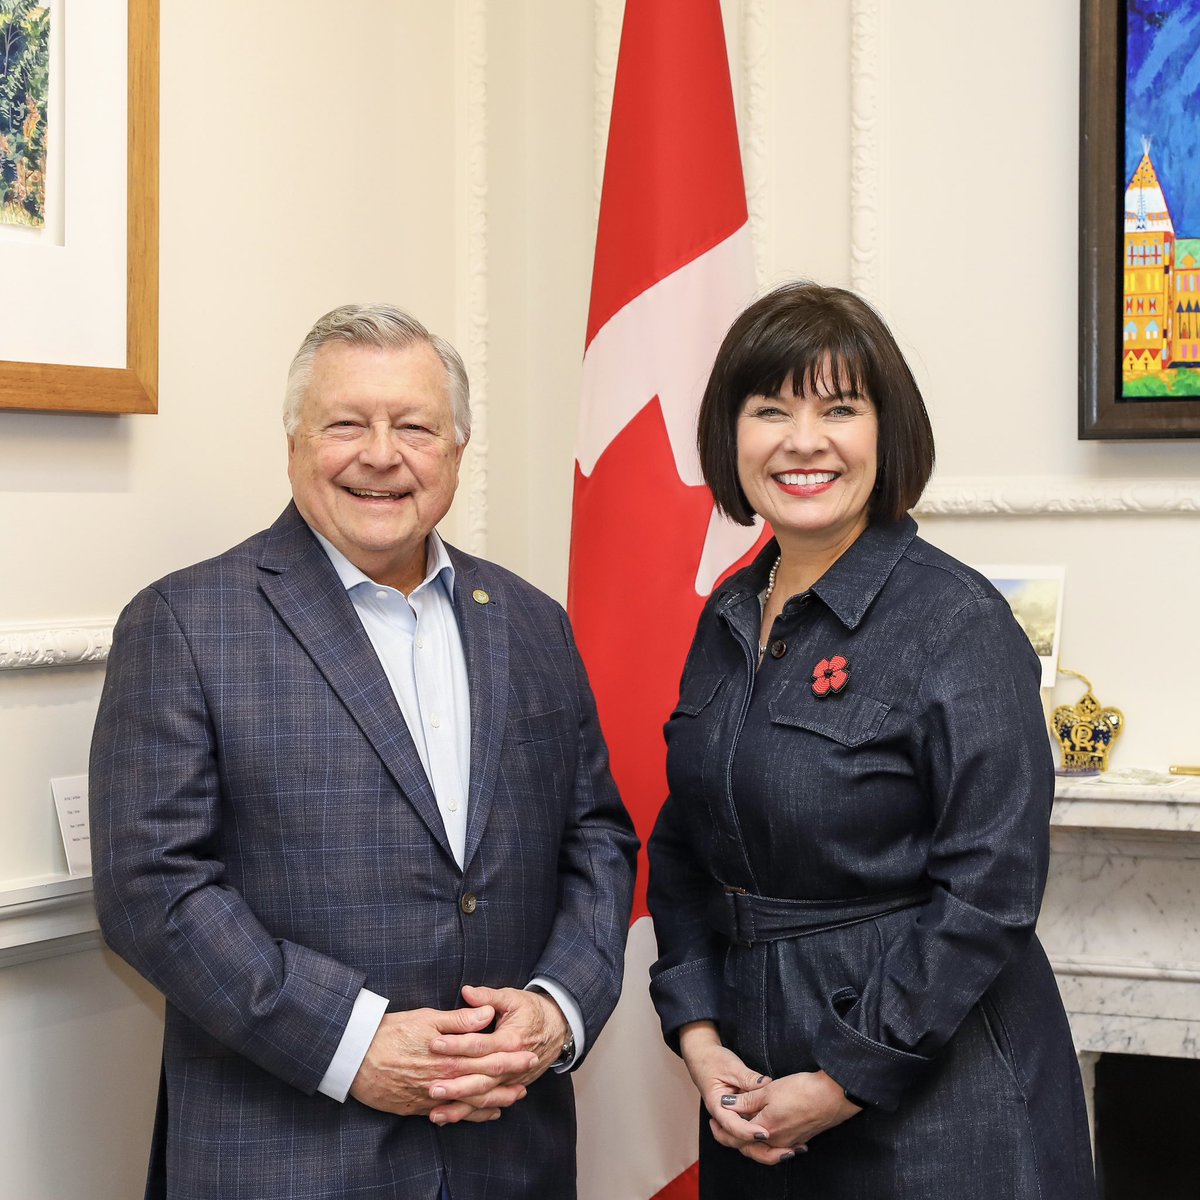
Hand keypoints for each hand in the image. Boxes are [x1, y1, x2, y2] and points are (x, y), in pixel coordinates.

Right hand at [349, 1003, 526, 1123]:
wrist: (355, 1057)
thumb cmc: (390, 1032)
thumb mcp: (427, 1018)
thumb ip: (460, 1020)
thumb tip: (488, 1014)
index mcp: (450, 1057)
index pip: (487, 1058)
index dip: (510, 1057)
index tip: (529, 1054)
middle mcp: (444, 1080)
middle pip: (483, 1084)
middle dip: (507, 1083)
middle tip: (527, 1083)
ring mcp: (431, 1097)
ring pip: (469, 1103)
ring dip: (491, 1102)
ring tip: (510, 1101)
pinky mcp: (417, 1107)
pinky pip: (449, 1114)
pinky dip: (468, 1115)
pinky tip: (480, 1114)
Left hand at [425, 985, 568, 1122]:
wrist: (558, 1027)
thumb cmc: (531, 1010)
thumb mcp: (512, 997)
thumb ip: (488, 997)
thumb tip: (466, 991)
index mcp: (511, 1040)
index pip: (480, 1045)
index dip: (457, 1045)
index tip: (434, 1044)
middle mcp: (513, 1064)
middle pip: (482, 1078)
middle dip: (456, 1085)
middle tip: (431, 1088)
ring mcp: (512, 1080)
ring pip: (485, 1097)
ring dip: (460, 1107)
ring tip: (435, 1112)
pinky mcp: (510, 1088)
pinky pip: (489, 1105)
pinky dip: (470, 1114)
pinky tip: (449, 1118)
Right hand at [678, 1022, 775, 1157]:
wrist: (702, 1056)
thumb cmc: (713, 1060)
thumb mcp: (731, 1067)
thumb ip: (748, 1078)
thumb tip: (766, 1084)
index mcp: (717, 1106)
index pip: (731, 1125)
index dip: (748, 1131)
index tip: (764, 1133)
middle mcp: (724, 1117)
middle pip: (739, 1142)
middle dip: (761, 1150)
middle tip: (784, 1151)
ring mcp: (732, 1117)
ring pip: (746, 1141)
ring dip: (766, 1148)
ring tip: (788, 1150)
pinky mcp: (740, 1115)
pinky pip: (751, 1129)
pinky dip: (765, 1136)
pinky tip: (784, 1139)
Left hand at [717, 1069, 860, 1163]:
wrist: (833, 1096)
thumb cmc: (801, 1090)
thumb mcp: (769, 1090)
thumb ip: (746, 1099)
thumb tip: (726, 1105)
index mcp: (766, 1128)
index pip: (737, 1136)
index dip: (722, 1130)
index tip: (713, 1122)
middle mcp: (777, 1140)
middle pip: (749, 1147)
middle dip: (733, 1140)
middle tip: (719, 1131)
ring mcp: (790, 1142)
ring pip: (763, 1148)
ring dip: (750, 1142)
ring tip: (740, 1131)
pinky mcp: (801, 1138)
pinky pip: (778, 1146)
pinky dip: (767, 1142)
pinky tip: (766, 1132)